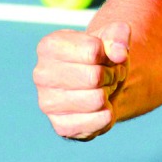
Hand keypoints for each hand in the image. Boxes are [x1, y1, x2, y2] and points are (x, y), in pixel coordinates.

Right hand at [33, 22, 129, 139]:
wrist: (100, 83)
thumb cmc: (103, 55)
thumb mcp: (113, 35)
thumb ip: (118, 35)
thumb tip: (119, 54)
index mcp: (49, 46)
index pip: (93, 50)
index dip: (108, 54)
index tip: (103, 56)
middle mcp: (42, 75)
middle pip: (94, 77)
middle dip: (110, 74)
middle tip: (106, 73)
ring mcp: (47, 103)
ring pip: (97, 100)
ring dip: (109, 93)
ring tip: (102, 87)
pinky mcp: (61, 127)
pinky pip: (98, 121)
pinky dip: (108, 113)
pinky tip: (98, 106)